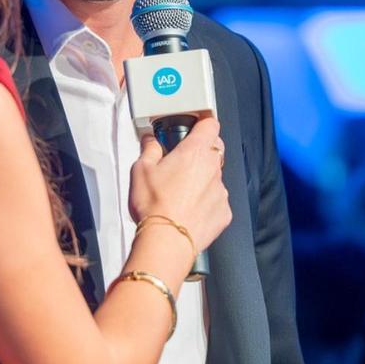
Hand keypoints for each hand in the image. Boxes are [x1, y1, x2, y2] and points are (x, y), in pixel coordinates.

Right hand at [128, 117, 230, 250]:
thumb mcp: (140, 169)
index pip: (210, 124)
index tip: (194, 125)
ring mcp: (222, 192)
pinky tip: (188, 209)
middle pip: (216, 148)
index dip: (203, 122)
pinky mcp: (224, 213)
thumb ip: (149, 149)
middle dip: (202, 149)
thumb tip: (151, 140)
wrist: (166, 241)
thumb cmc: (154, 204)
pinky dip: (206, 201)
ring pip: (216, 176)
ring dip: (203, 178)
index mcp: (195, 151)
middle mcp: (213, 168)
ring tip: (180, 191)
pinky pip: (217, 200)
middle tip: (181, 158)